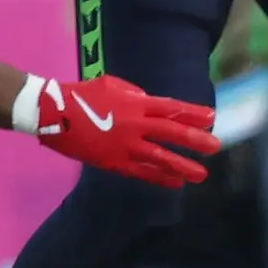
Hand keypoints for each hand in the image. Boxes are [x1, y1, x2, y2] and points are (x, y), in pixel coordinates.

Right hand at [24, 72, 220, 184]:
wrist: (53, 113)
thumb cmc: (83, 95)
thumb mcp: (113, 85)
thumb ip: (136, 95)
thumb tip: (152, 106)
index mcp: (135, 102)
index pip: (171, 108)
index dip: (192, 113)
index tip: (211, 118)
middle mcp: (134, 124)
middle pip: (171, 132)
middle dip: (195, 140)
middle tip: (215, 147)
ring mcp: (125, 145)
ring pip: (160, 157)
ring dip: (182, 166)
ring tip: (201, 174)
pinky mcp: (113, 162)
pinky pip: (142, 172)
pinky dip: (160, 177)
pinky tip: (175, 183)